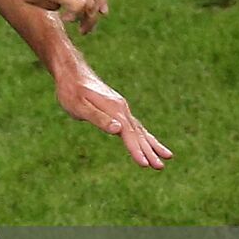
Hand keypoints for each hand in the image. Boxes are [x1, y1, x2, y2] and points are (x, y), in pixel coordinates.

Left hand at [0, 0, 107, 33]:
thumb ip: (48, 6)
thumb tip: (63, 8)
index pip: (80, 6)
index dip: (77, 17)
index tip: (66, 20)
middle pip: (90, 1)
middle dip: (89, 19)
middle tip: (83, 30)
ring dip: (96, 9)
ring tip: (91, 21)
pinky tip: (101, 7)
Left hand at [55, 65, 173, 169]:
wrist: (72, 71)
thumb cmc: (71, 90)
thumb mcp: (79, 106)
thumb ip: (98, 118)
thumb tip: (118, 130)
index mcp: (114, 109)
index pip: (128, 134)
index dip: (136, 150)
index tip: (145, 164)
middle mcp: (122, 109)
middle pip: (138, 134)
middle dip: (150, 151)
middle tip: (160, 167)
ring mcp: (121, 108)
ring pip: (140, 129)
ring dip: (152, 144)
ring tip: (168, 156)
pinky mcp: (118, 109)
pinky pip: (135, 125)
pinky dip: (144, 135)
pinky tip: (150, 142)